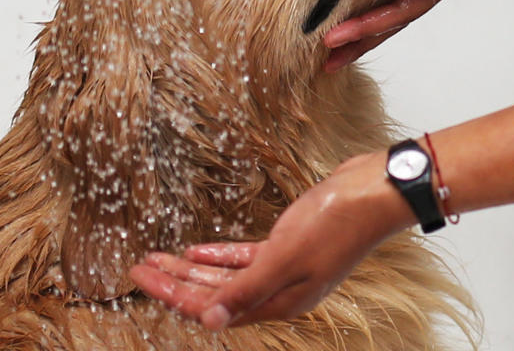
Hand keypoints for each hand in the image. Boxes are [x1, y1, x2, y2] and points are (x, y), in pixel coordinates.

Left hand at [130, 156, 410, 328]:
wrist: (376, 191)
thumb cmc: (338, 221)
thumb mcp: (287, 255)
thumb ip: (248, 288)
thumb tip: (210, 322)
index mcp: (279, 301)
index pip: (213, 307)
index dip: (173, 295)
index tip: (141, 280)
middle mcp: (280, 290)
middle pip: (215, 293)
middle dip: (174, 282)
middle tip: (138, 268)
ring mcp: (285, 268)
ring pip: (227, 275)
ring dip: (192, 268)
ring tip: (159, 257)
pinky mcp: (290, 244)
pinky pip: (245, 257)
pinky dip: (220, 254)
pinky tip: (196, 249)